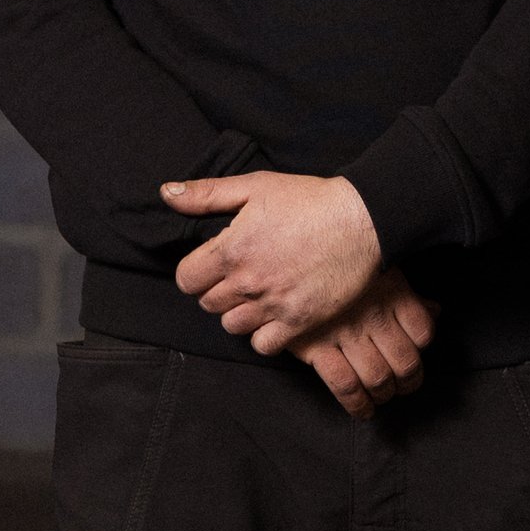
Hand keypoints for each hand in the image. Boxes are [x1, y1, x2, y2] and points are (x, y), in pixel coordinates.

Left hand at [163, 169, 383, 353]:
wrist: (363, 221)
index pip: (186, 280)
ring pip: (232, 326)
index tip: (212, 266)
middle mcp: (247, 282)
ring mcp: (272, 305)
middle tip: (241, 276)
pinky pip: (263, 344)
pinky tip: (275, 315)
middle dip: (219, 290)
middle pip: (209, 304)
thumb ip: (206, 194)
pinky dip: (264, 334)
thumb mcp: (255, 186)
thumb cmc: (310, 200)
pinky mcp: (298, 322)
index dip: (196, 273)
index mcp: (230, 250)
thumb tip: (166, 193)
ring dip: (239, 313)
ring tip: (258, 295)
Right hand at [293, 267, 435, 419]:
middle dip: (408, 382)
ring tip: (383, 396)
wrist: (286, 257)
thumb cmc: (336, 260)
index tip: (416, 355)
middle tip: (404, 385)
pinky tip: (363, 410)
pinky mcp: (317, 347)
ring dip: (385, 394)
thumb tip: (436, 310)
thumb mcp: (379, 268)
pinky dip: (358, 404)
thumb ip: (408, 294)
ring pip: (379, 377)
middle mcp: (373, 315)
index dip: (422, 350)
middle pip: (405, 362)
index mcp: (392, 292)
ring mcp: (346, 333)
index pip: (423, 332)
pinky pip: (345, 385)